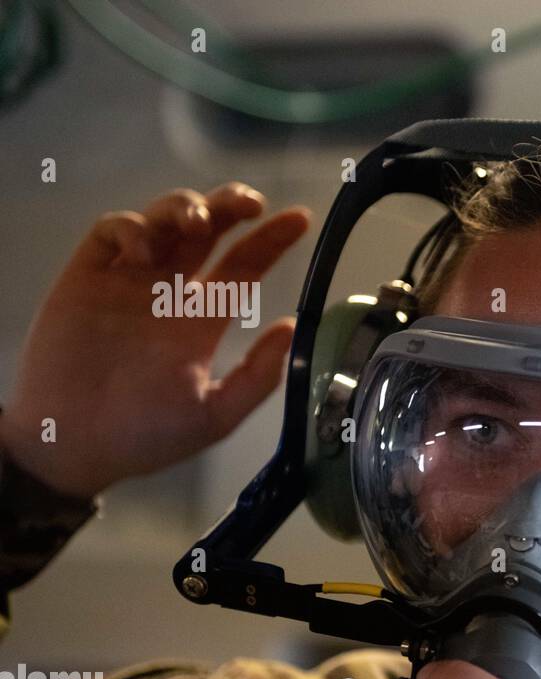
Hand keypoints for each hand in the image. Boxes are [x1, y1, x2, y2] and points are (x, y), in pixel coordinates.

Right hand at [0, 183, 310, 498]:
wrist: (73, 446)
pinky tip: (145, 249)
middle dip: (229, 206)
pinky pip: (110, 232)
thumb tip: (293, 329)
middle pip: (205, 231)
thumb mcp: (214, 414)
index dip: (270, 240)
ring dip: (184, 207)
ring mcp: (127, 282)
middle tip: (250, 203)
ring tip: (198, 222)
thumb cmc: (143, 437)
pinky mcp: (86, 278)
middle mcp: (168, 294)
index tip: (299, 219)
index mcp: (201, 320)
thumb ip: (257, 376)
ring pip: (162, 220)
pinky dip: (132, 226)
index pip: (242, 266)